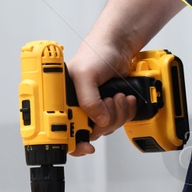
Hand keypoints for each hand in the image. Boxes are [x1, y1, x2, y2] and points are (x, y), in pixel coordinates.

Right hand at [66, 33, 139, 155]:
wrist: (118, 46)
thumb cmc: (95, 53)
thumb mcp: (85, 74)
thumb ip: (88, 100)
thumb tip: (98, 119)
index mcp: (64, 100)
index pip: (65, 131)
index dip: (74, 143)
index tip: (86, 145)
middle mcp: (78, 107)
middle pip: (91, 132)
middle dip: (105, 120)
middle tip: (107, 102)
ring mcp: (96, 108)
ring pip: (108, 128)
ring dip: (118, 113)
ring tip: (117, 95)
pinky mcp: (111, 107)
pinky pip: (120, 120)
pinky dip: (127, 111)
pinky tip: (125, 98)